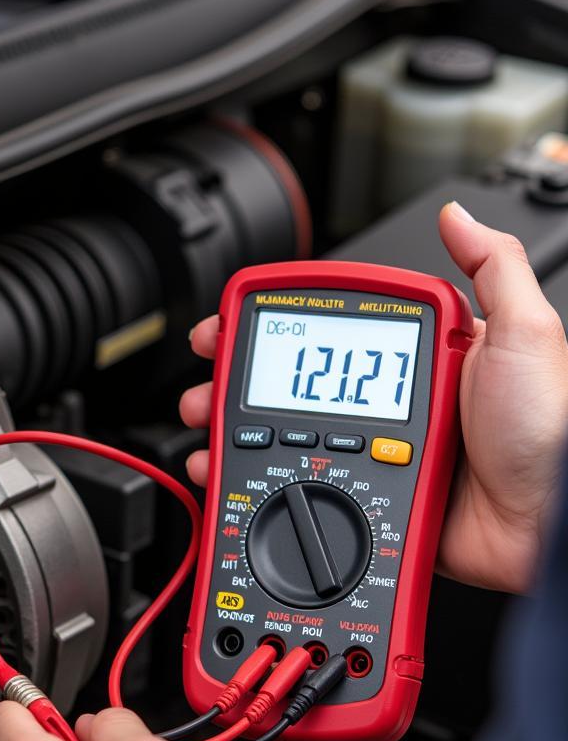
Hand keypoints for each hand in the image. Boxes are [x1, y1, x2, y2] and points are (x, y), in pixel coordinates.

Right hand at [181, 203, 567, 593]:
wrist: (549, 523)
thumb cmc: (549, 430)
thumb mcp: (525, 334)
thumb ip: (492, 270)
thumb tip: (459, 217)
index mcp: (421, 362)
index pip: (333, 336)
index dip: (279, 329)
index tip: (236, 325)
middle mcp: (393, 407)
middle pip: (296, 389)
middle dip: (239, 381)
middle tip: (208, 381)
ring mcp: (377, 456)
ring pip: (288, 438)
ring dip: (236, 430)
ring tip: (207, 423)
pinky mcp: (371, 499)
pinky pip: (306, 487)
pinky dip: (262, 483)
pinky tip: (234, 475)